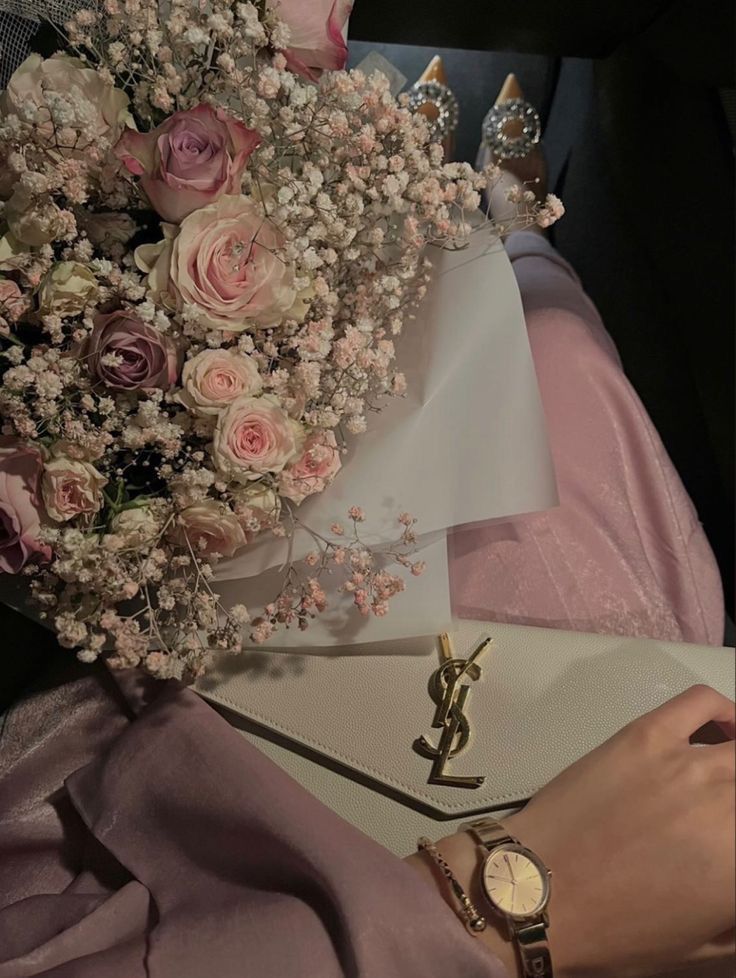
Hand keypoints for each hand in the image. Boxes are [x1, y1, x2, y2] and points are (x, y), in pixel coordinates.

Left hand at [406, 685, 734, 977]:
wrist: (542, 891)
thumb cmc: (616, 929)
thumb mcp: (701, 946)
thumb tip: (735, 880)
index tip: (729, 845)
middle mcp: (729, 807)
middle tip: (722, 815)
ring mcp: (689, 763)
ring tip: (726, 774)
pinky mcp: (648, 734)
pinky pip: (701, 702)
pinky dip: (722, 711)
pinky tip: (721, 728)